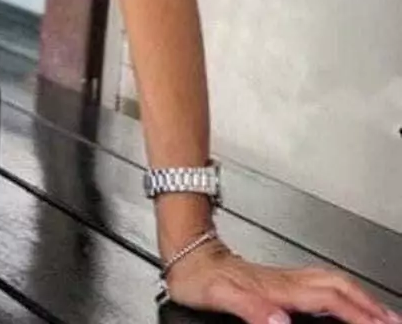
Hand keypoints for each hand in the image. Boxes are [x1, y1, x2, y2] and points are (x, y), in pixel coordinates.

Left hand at [164, 239, 400, 323]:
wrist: (186, 251)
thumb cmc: (199, 276)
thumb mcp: (219, 296)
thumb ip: (251, 308)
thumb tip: (280, 322)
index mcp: (278, 287)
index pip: (329, 300)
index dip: (357, 313)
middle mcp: (285, 280)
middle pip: (338, 287)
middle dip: (369, 304)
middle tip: (393, 320)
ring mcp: (284, 277)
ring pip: (332, 282)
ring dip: (360, 295)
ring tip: (380, 312)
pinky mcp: (279, 278)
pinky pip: (320, 282)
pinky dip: (342, 291)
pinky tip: (344, 300)